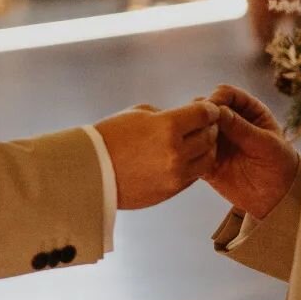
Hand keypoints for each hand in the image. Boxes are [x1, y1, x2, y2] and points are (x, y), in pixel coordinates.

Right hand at [96, 101, 218, 209]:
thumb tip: (188, 117)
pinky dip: (195, 164)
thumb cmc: (111, 138)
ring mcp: (175, 174)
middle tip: (205, 123)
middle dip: (208, 126)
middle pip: (209, 136)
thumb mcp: (140, 114)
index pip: (204, 114)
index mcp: (167, 127)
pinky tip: (186, 156)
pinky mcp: (171, 191)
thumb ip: (167, 115)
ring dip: (206, 147)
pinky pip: (194, 175)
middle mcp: (176, 152)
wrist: (91, 172)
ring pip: (208, 158)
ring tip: (197, 141)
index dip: (209, 109)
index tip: (208, 108)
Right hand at [204, 85, 298, 220]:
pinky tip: (194, 160)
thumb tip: (219, 111)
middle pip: (206, 108)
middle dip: (200, 116)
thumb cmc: (279, 164)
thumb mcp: (265, 144)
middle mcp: (229, 121)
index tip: (212, 111)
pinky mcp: (208, 159)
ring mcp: (217, 140)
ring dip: (193, 134)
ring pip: (195, 128)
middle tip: (200, 128)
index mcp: (247, 110)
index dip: (217, 98)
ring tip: (198, 146)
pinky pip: (192, 152)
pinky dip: (190, 153)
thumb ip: (243, 128)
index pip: (226, 93)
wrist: (278, 196)